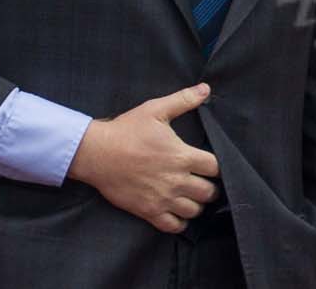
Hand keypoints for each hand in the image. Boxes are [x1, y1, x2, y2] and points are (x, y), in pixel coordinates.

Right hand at [69, 83, 220, 232]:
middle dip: (211, 188)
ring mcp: (162, 198)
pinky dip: (180, 222)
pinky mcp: (147, 211)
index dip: (219, 167)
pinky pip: (173, 226)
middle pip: (209, 192)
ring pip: (194, 210)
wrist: (96, 154)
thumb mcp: (156, 109)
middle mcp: (176, 180)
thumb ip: (184, 99)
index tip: (213, 165)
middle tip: (205, 182)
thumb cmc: (127, 130)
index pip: (216, 168)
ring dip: (197, 204)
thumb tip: (206, 88)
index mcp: (182, 156)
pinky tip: (178, 213)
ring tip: (192, 197)